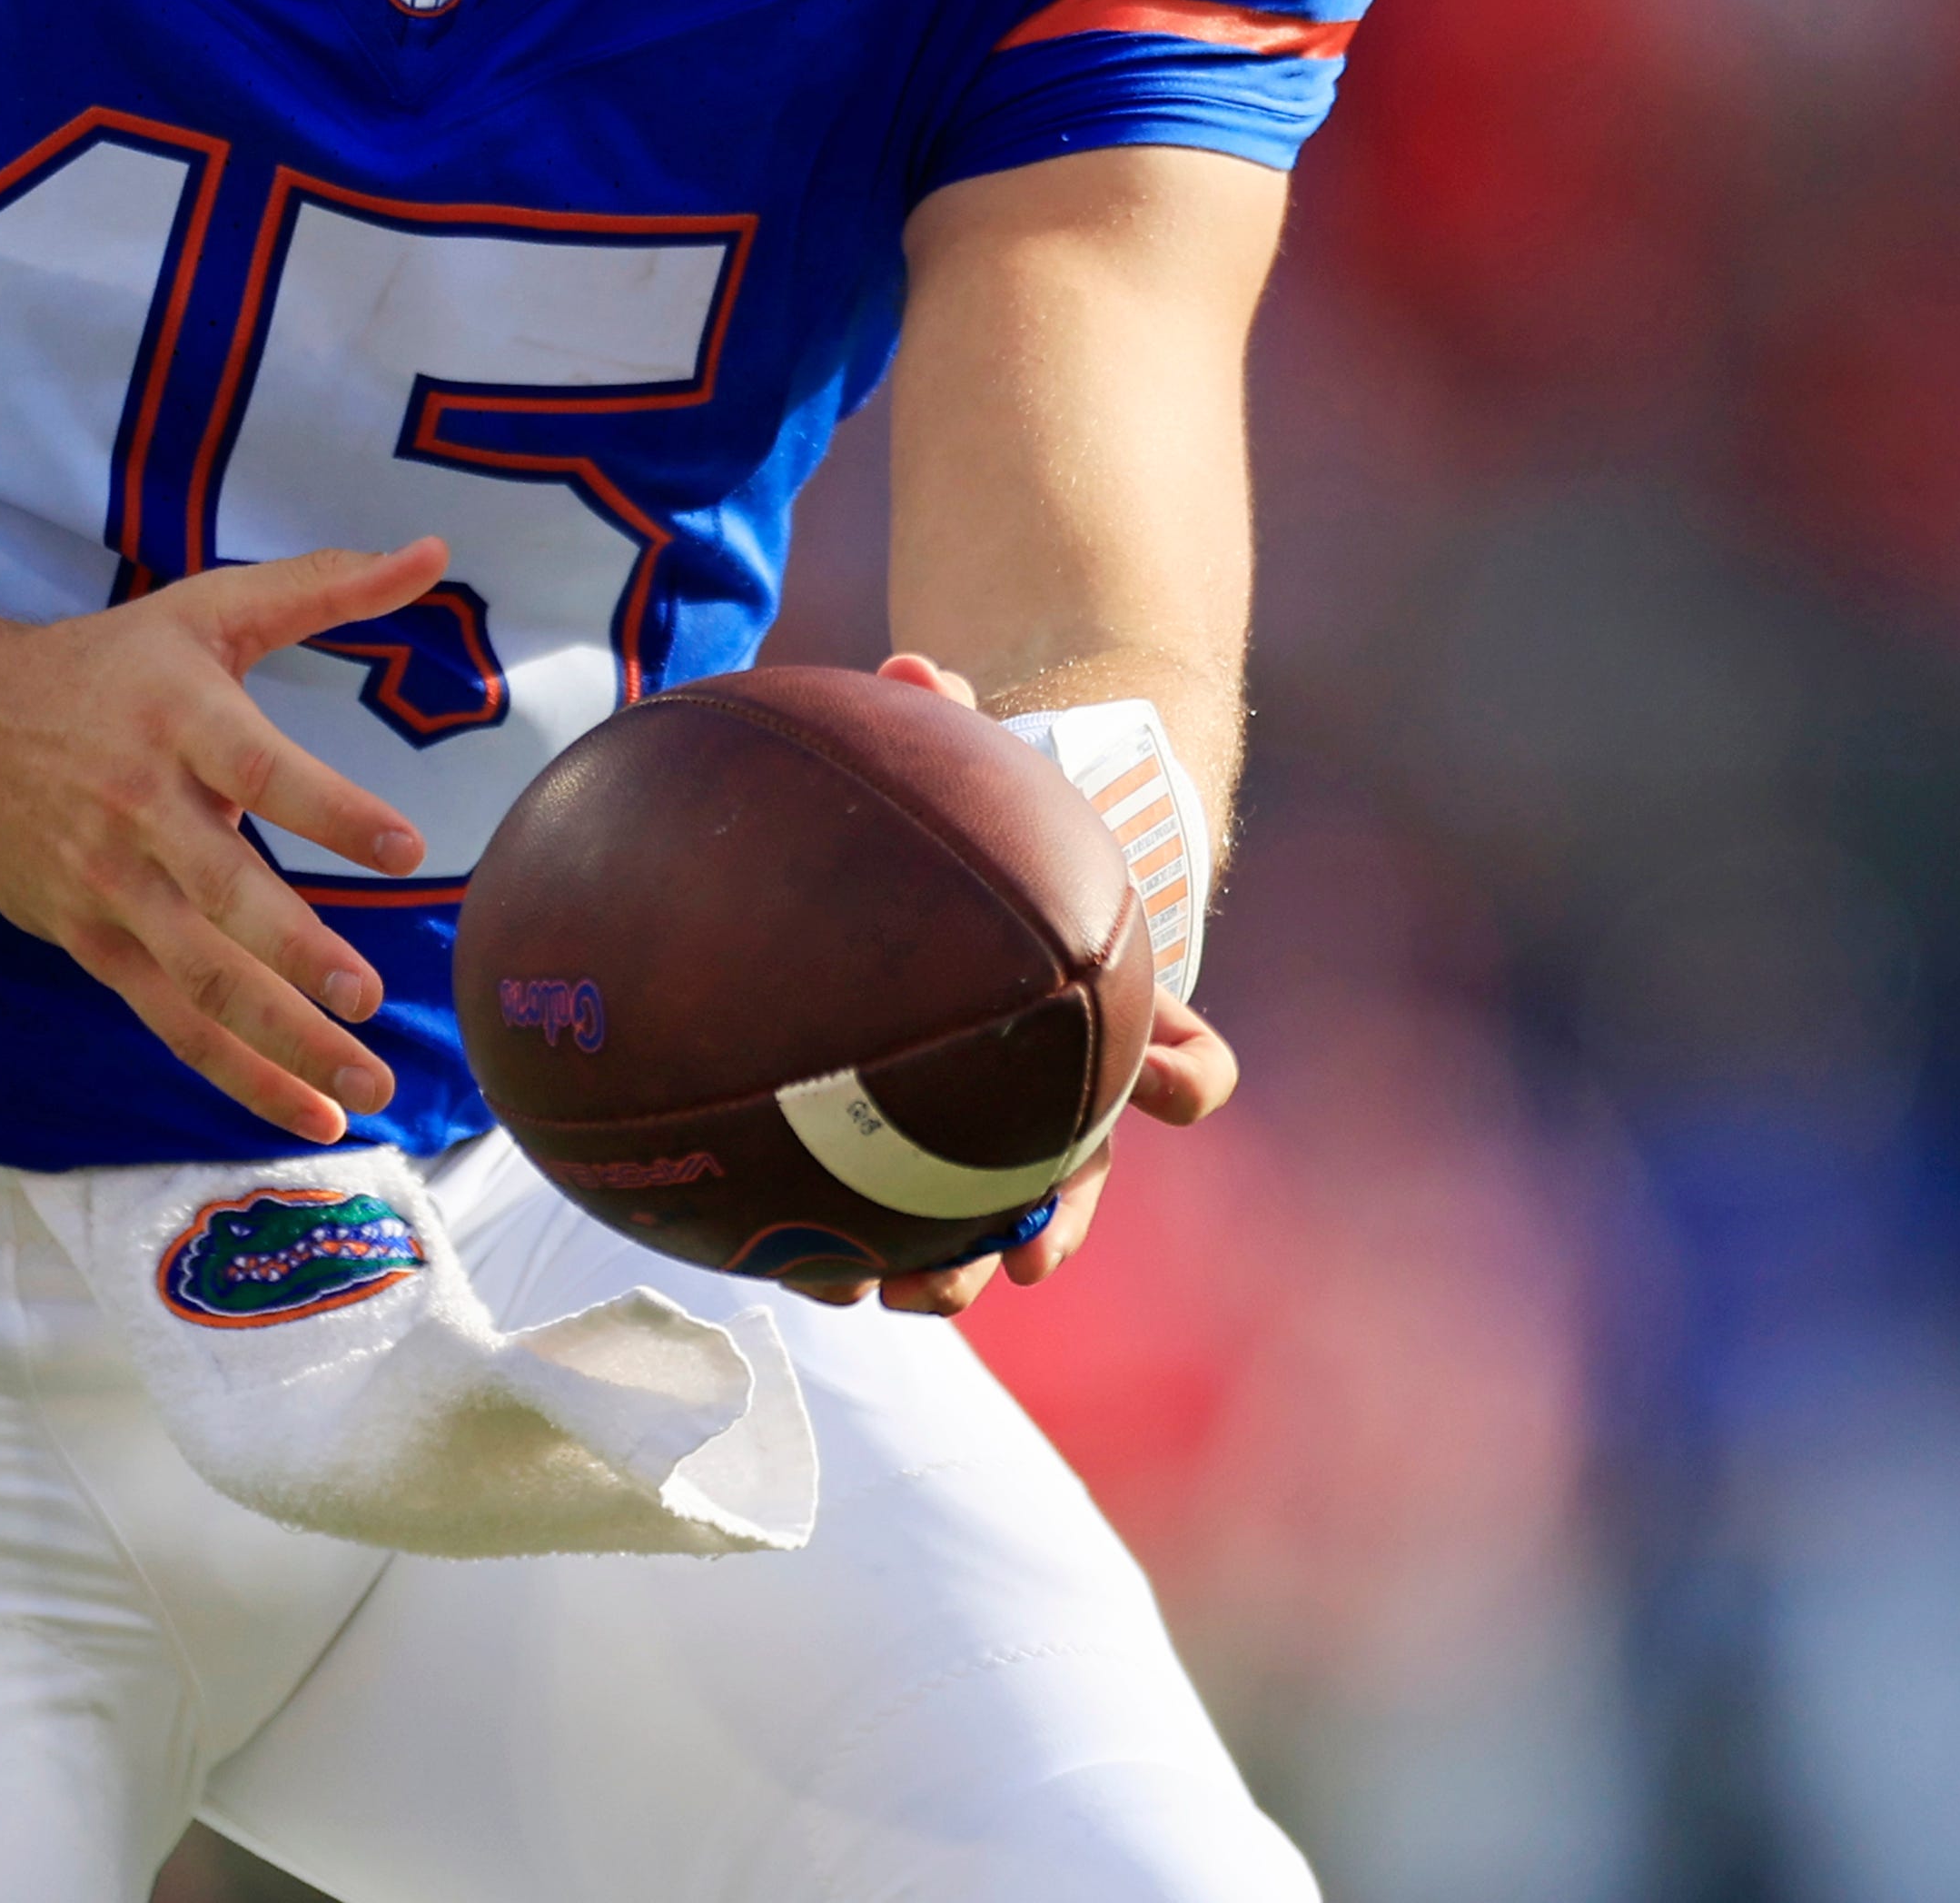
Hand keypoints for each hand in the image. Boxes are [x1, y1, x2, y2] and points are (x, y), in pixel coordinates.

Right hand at [0, 544, 441, 1144]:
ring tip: (366, 1085)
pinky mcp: (94, 943)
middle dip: (291, 951)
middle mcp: (141, 810)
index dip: (329, 809)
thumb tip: (433, 552)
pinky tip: (312, 1113)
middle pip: (221, 893)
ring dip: (281, 1040)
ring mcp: (112, 888)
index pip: (259, 769)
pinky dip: (238, 1073)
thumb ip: (322, 588)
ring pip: (199, 978)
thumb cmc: (107, 666)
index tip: (404, 847)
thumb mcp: (205, 611)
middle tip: (366, 996)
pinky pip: (171, 1020)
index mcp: (177, 719)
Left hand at [814, 655, 1243, 1318]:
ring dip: (940, 1264)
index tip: (1180, 1092)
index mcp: (1112, 1014)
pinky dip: (842, 1227)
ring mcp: (999, 1128)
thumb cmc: (996, 823)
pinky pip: (888, 1197)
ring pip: (984, 1216)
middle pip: (1082, 1175)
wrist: (981, 868)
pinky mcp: (920, 1142)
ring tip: (878, 1297)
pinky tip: (770, 1255)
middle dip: (1050, 1226)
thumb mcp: (988, 772)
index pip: (1187, 1056)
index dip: (1189, 1075)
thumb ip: (957, 721)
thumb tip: (912, 663)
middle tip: (1011, 1262)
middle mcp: (1069, 1090)